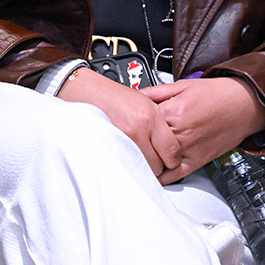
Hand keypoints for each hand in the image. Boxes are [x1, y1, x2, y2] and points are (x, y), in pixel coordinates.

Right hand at [57, 69, 181, 178]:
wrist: (90, 94)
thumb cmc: (116, 97)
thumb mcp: (146, 102)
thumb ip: (161, 124)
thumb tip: (174, 143)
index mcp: (150, 118)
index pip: (172, 150)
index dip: (173, 160)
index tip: (171, 161)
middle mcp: (138, 130)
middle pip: (159, 165)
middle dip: (158, 165)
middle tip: (154, 160)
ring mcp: (123, 140)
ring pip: (143, 169)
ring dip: (143, 168)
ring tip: (139, 159)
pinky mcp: (110, 148)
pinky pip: (126, 166)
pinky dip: (128, 166)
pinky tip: (128, 159)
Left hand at [140, 77, 264, 182]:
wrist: (245, 103)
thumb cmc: (217, 94)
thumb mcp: (183, 85)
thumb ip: (156, 91)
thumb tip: (135, 94)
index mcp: (175, 111)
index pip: (142, 120)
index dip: (132, 120)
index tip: (127, 119)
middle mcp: (181, 132)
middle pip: (147, 141)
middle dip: (137, 139)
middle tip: (129, 137)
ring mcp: (189, 149)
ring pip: (157, 160)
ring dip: (146, 157)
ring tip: (137, 153)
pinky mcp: (197, 161)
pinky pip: (174, 174)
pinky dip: (161, 176)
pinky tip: (152, 172)